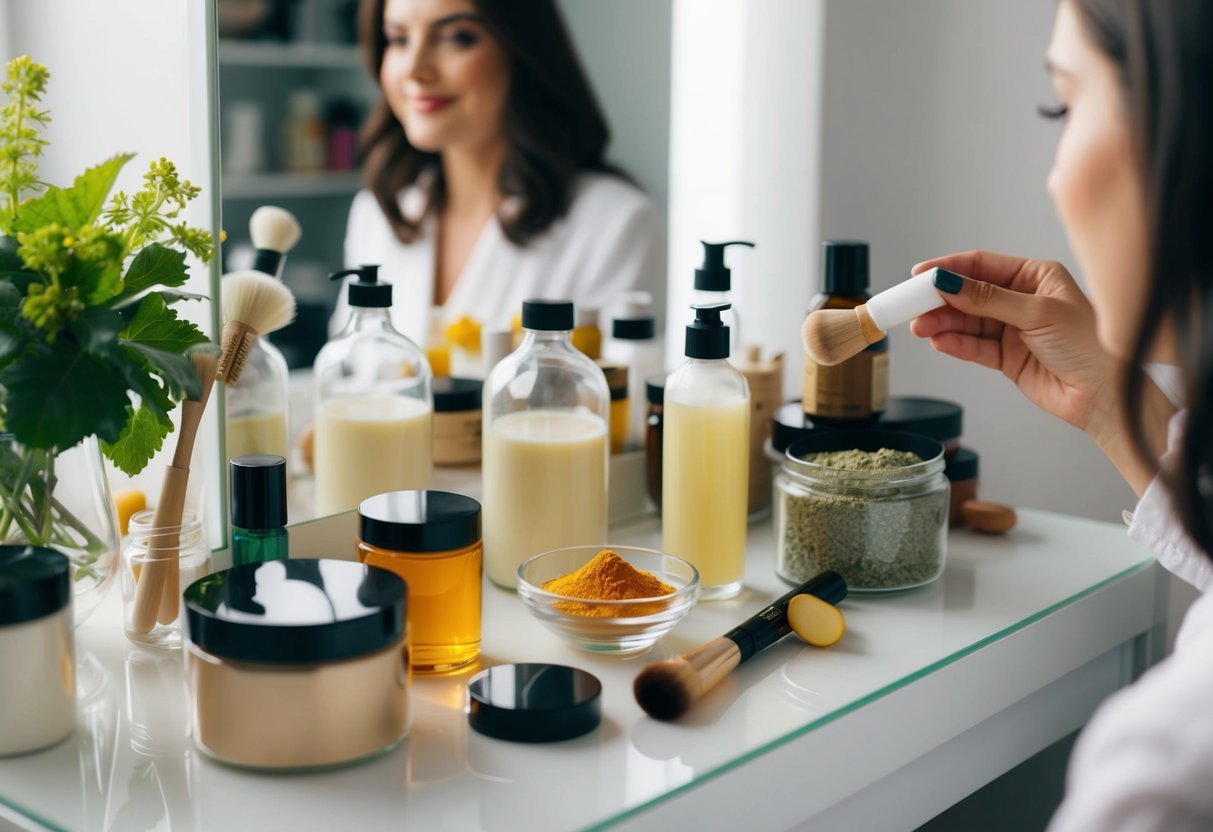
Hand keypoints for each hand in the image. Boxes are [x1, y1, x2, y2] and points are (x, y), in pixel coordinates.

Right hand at [909, 250, 1116, 435]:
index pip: (983, 265)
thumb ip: (988, 299)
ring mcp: (1013, 329)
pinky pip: (974, 346)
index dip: (949, 269)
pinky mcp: (1007, 357)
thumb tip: (948, 283)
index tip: (920, 276)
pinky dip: (955, 344)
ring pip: (968, 322)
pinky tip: (940, 342)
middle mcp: (1022, 300)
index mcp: (1036, 276)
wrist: (1103, 394)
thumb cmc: (1089, 346)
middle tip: (913, 306)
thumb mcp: (1036, 313)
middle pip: (969, 294)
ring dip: (943, 324)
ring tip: (921, 328)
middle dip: (940, 301)